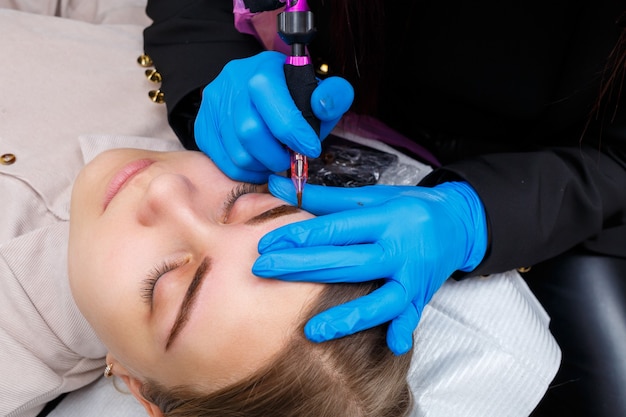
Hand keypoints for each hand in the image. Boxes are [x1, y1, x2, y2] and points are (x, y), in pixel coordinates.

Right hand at [194, 51, 353, 182]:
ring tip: (274, 161)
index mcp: (264, 67)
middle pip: (249, 132)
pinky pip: (224, 163)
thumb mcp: (319, 93)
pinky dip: (247, 172)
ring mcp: (214, 104)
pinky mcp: (203, 126)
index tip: (311, 149)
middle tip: (289, 160)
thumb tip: (324, 105)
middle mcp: (233, 81)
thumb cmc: (293, 99)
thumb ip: (333, 97)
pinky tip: (259, 163)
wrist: (258, 95)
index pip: (272, 99)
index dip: (293, 131)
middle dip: (276, 155)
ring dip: (262, 167)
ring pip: (236, 153)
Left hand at [252, 176, 488, 353]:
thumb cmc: (406, 208)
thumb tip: (278, 186)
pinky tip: (392, 345)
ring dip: (348, 316)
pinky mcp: (423, 295)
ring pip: (381, 299)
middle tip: (264, 271)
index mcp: (385, 217)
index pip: (336, 228)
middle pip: (348, 262)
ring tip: (312, 330)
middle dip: (303, 267)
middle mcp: (399, 247)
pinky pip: (412, 315)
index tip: (267, 243)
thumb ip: (323, 198)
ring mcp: (413, 275)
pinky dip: (404, 330)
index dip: (300, 235)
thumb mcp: (370, 197)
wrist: (457, 223)